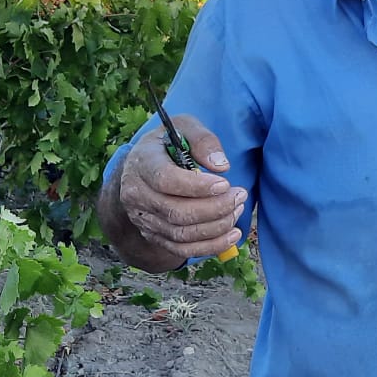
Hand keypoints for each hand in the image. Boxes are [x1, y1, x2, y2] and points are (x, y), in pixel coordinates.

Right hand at [113, 114, 244, 264]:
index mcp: (142, 164)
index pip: (165, 180)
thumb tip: (221, 166)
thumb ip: (203, 140)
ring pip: (182, 234)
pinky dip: (210, 247)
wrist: (142, 168)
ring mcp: (143, 219)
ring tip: (238, 210)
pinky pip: (182, 249)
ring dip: (216, 226)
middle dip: (215, 208)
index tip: (225, 183)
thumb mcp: (183, 126)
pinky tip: (232, 236)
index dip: (198, 187)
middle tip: (240, 195)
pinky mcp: (154, 235)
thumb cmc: (168, 144)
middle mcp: (136, 195)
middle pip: (176, 212)